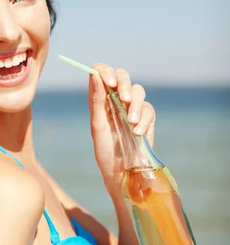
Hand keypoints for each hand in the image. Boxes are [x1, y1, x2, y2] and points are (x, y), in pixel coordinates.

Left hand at [88, 63, 155, 198]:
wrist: (121, 173)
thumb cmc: (105, 151)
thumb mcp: (98, 126)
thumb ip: (96, 101)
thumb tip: (95, 75)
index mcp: (100, 99)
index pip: (101, 72)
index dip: (105, 70)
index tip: (108, 81)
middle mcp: (116, 100)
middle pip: (122, 76)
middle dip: (124, 84)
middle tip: (124, 98)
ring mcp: (132, 108)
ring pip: (138, 90)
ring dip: (136, 105)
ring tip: (131, 123)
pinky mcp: (147, 119)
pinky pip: (149, 109)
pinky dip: (144, 119)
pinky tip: (138, 133)